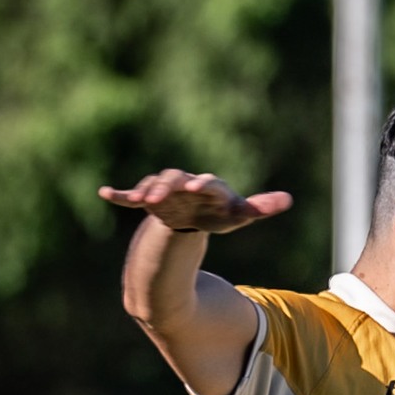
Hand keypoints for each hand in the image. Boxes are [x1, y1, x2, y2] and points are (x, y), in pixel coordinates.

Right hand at [97, 170, 292, 234]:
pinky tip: (105, 193)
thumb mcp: (239, 214)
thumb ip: (260, 207)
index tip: (198, 186)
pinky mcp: (148, 199)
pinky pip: (131, 195)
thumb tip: (289, 199)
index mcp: (208, 186)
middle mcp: (184, 183)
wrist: (194, 214)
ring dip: (147, 191)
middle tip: (162, 194)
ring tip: (141, 199)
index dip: (203, 184)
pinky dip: (120, 194)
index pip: (207, 183)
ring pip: (153, 186)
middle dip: (169, 185)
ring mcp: (164, 190)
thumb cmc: (218, 213)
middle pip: (175, 180)